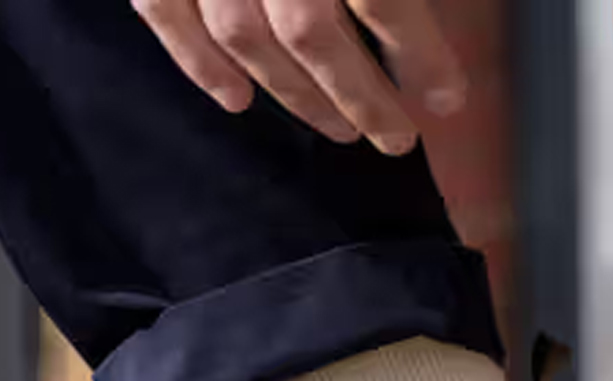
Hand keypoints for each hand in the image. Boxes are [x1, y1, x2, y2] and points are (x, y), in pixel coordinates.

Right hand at [131, 0, 466, 152]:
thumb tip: (411, 22)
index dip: (420, 56)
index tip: (447, 98)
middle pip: (312, 30)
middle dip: (360, 94)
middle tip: (394, 136)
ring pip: (244, 34)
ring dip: (294, 92)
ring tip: (337, 126)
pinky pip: (165, 12)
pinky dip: (197, 63)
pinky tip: (234, 101)